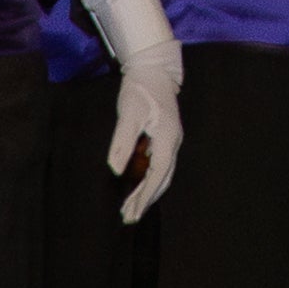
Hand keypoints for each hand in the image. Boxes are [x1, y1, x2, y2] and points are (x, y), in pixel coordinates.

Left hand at [107, 59, 185, 222]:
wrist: (153, 69)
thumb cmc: (139, 88)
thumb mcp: (128, 112)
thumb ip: (122, 141)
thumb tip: (115, 169)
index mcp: (167, 137)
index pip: (157, 173)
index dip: (145, 194)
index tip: (132, 211)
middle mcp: (173, 142)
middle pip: (162, 178)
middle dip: (146, 200)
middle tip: (128, 218)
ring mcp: (171, 140)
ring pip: (162, 174)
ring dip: (147, 193)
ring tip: (131, 209)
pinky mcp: (165, 138)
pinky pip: (158, 166)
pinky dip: (148, 180)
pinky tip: (137, 188)